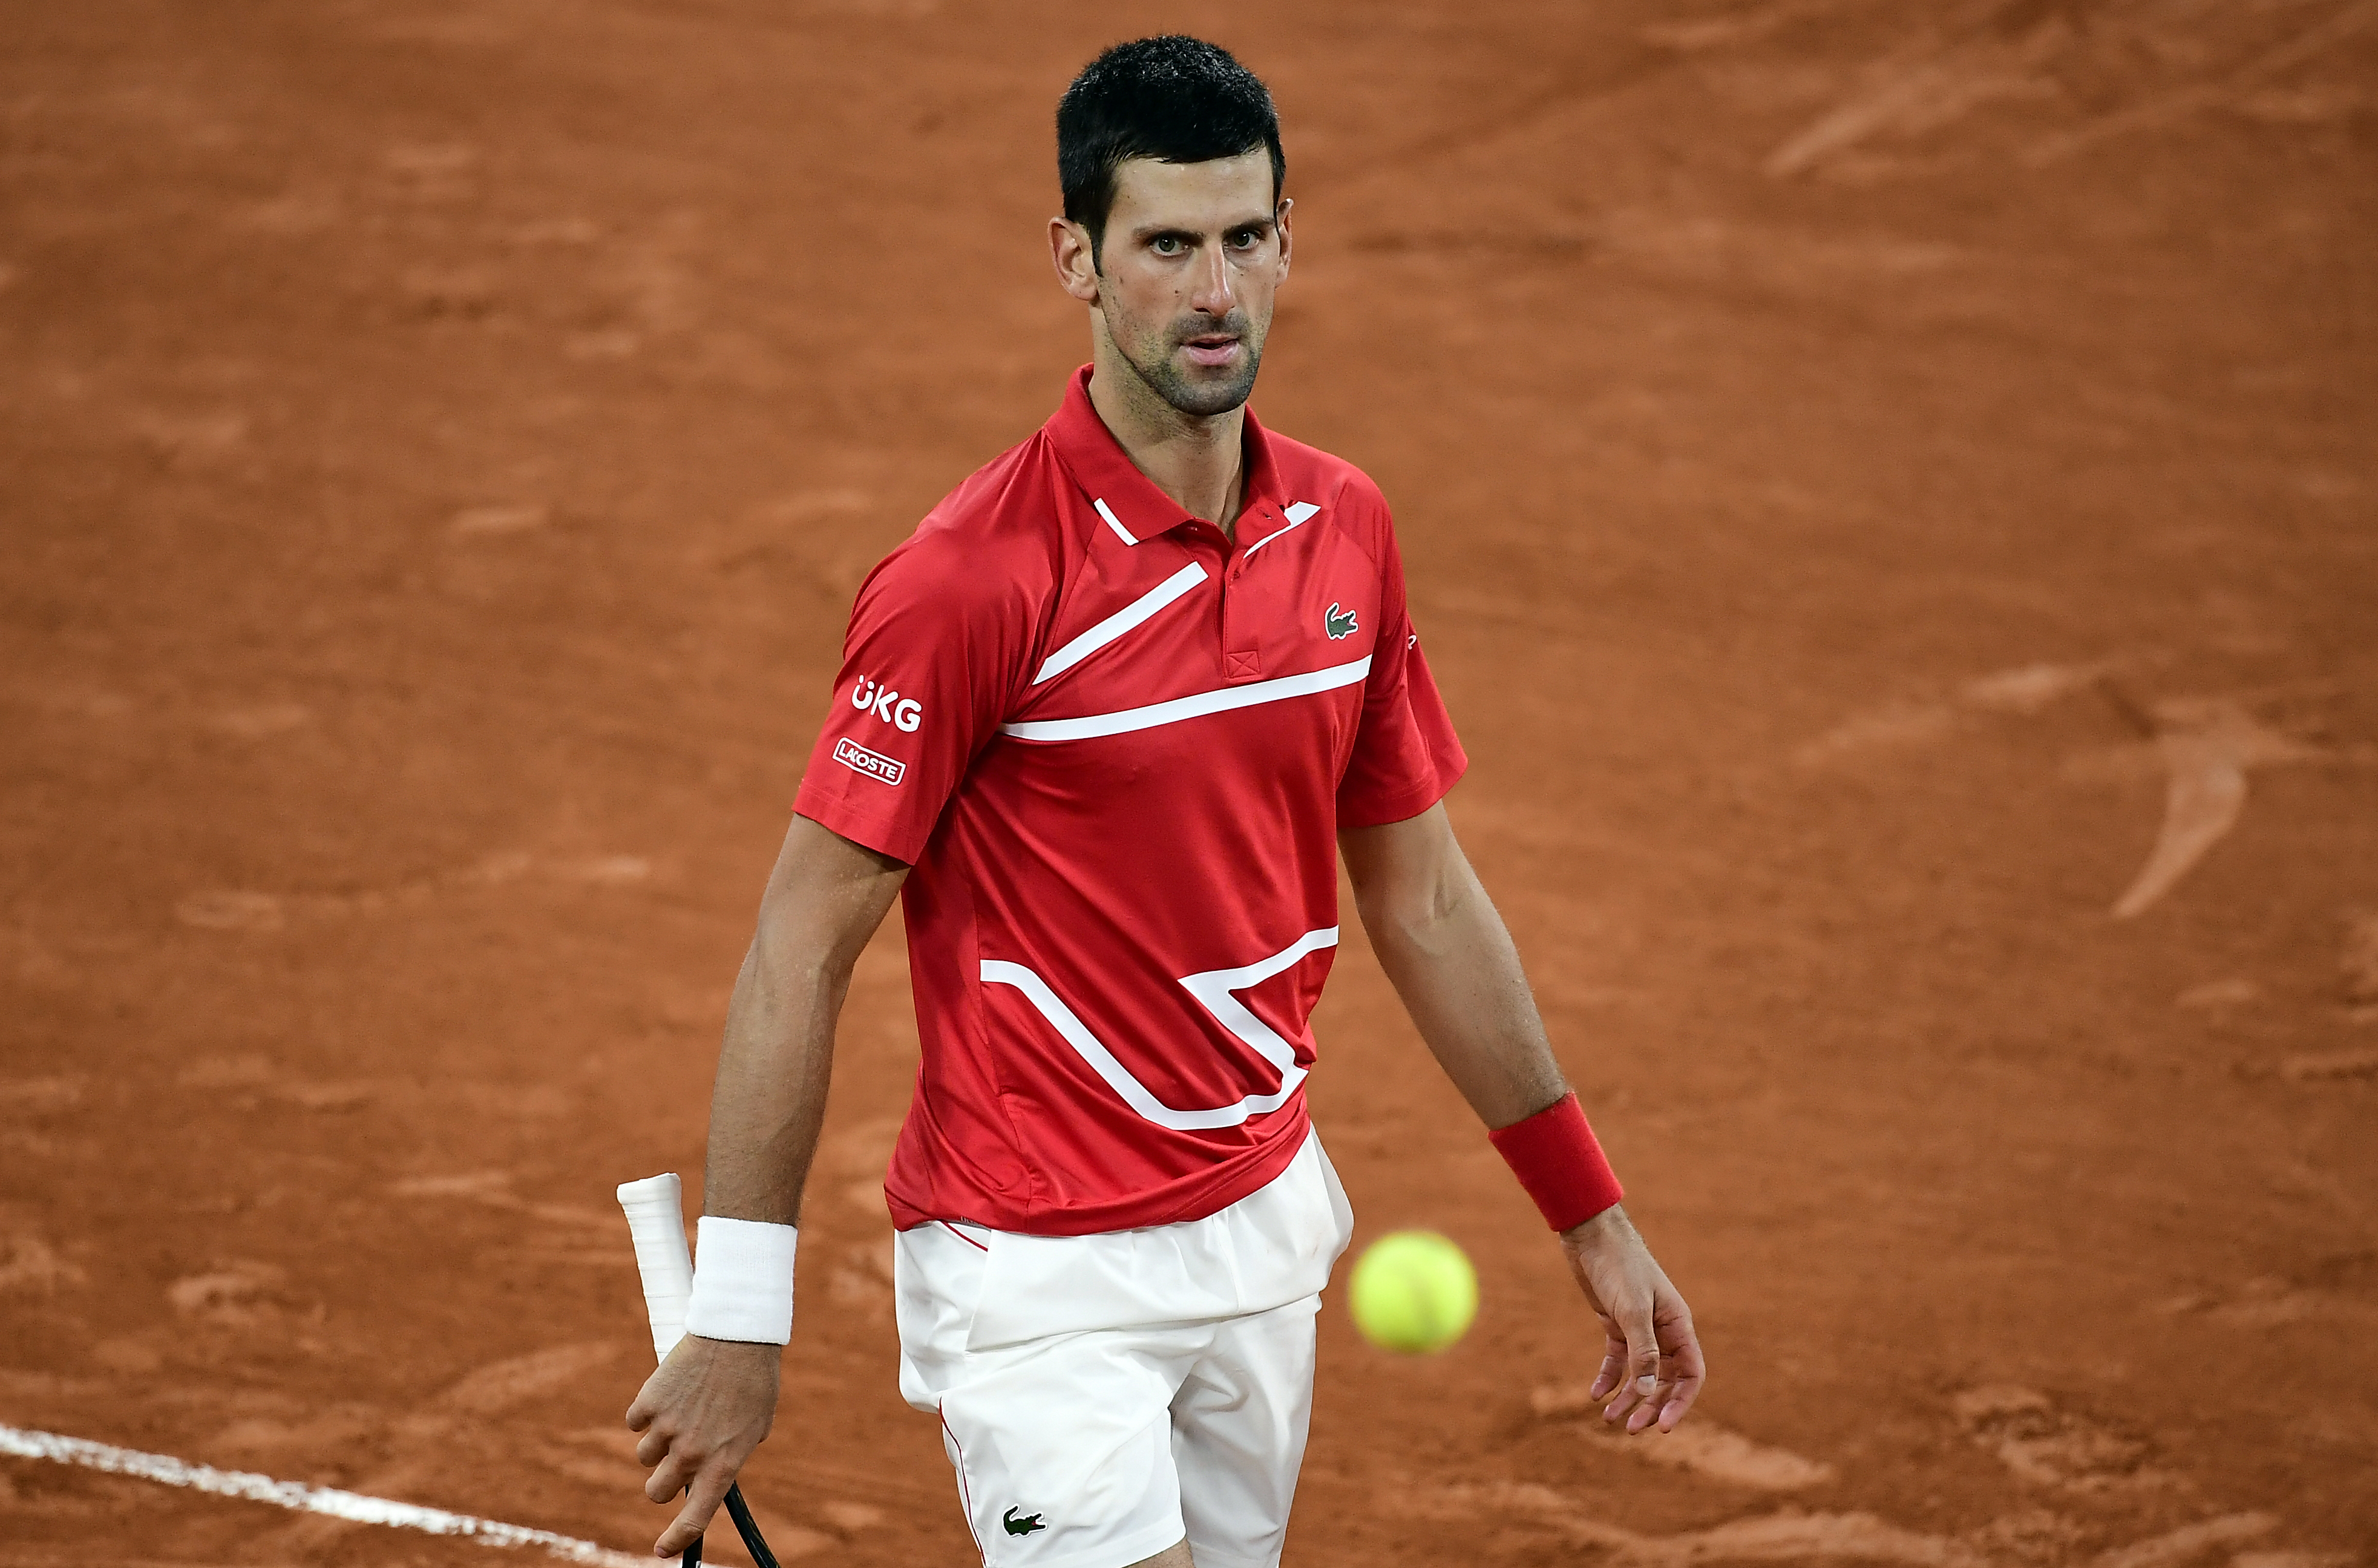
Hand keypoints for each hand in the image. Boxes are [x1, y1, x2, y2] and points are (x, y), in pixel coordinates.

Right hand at [625, 1335, 781, 1556]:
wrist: (736, 1333)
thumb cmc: (754, 1379)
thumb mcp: (754, 1425)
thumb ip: (731, 1453)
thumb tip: (713, 1470)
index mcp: (723, 1463)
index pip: (696, 1517)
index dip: (677, 1538)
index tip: (662, 1550)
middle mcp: (692, 1453)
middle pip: (657, 1490)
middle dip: (663, 1478)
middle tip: (677, 1454)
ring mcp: (667, 1428)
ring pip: (645, 1455)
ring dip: (657, 1440)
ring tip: (682, 1410)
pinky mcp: (648, 1403)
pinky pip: (635, 1421)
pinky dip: (647, 1411)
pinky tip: (670, 1391)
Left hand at [1559, 1205, 1704, 1433]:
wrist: (1592, 1236)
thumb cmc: (1619, 1266)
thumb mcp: (1632, 1310)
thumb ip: (1643, 1350)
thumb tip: (1649, 1390)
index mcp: (1678, 1326)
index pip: (1690, 1375)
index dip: (1680, 1403)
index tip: (1664, 1427)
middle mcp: (1663, 1331)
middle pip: (1665, 1380)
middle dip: (1650, 1406)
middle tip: (1631, 1428)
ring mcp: (1640, 1328)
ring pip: (1640, 1374)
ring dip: (1627, 1397)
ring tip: (1608, 1418)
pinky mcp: (1616, 1324)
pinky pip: (1618, 1360)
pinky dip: (1609, 1377)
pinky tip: (1595, 1394)